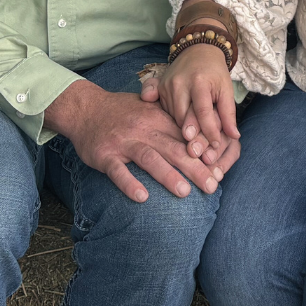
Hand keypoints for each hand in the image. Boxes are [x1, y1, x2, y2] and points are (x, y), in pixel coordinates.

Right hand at [45, 79, 226, 202]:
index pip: (185, 136)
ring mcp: (123, 142)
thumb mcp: (150, 109)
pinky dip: (130, 184)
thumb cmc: (123, 111)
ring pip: (149, 158)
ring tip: (185, 192)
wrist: (85, 108)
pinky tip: (142, 198)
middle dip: (195, 167)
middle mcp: (143, 129)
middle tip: (213, 186)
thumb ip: (172, 122)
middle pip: (173, 148)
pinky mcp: (105, 155)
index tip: (220, 168)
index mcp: (157, 118)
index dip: (204, 152)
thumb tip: (203, 139)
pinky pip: (118, 171)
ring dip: (167, 175)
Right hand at [139, 42, 238, 167]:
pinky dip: (171, 121)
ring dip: (181, 131)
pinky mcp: (159, 88)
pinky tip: (176, 128)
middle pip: (184, 117)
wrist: (198, 50)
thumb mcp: (226, 89)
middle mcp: (179, 83)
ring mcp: (166, 85)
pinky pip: (163, 110)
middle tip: (198, 154)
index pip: (202, 112)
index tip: (215, 146)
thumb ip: (228, 113)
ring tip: (191, 145)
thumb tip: (234, 136)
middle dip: (191, 136)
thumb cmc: (215, 73)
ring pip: (173, 116)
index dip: (209, 131)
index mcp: (199, 81)